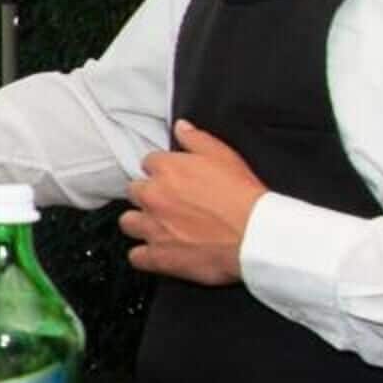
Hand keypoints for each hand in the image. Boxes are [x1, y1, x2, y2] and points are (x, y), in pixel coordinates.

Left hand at [121, 119, 265, 285]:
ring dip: (140, 223)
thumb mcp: (224, 156)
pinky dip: (145, 255)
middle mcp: (153, 196)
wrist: (254, 235)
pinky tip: (158, 252)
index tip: (173, 179)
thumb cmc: (243, 197)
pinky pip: (136, 256)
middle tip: (169, 203)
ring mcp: (151, 227)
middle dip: (149, 195)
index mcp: (167, 170)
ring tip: (159, 226)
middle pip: (134, 191)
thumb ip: (197, 139)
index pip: (148, 163)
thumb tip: (180, 127)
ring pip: (128, 222)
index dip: (162, 171)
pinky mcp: (157, 255)